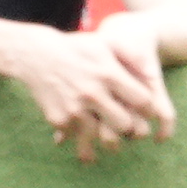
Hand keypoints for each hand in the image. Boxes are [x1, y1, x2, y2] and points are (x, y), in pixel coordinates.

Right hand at [6, 22, 175, 159]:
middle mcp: (93, 94)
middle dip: (129, 127)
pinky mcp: (59, 121)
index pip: (142, 101)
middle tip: (128, 127)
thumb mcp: (105, 44)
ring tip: (111, 143)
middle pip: (125, 125)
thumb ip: (130, 56)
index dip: (147, 108)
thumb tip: (150, 73)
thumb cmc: (77, 49)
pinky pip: (78, 137)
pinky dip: (81, 137)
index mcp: (108, 74)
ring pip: (102, 139)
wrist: (36, 56)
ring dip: (108, 142)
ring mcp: (75, 110)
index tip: (145, 111)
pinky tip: (83, 134)